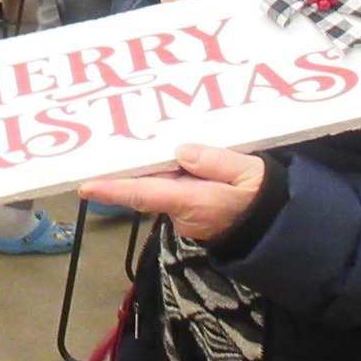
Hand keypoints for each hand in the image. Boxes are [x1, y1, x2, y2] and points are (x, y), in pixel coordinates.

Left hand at [80, 144, 264, 242]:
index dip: (113, 190)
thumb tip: (182, 150)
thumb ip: (216, 161)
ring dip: (144, 166)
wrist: (276, 225)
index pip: (145, 194)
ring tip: (123, 135)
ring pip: (156, 185)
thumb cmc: (262, 197)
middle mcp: (180, 212)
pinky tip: (156, 148)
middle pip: (144, 186)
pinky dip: (161, 170)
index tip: (85, 186)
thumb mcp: (249, 174)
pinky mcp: (186, 209)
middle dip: (122, 168)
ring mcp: (181, 213)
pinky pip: (167, 186)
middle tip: (95, 145)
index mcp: (193, 202)